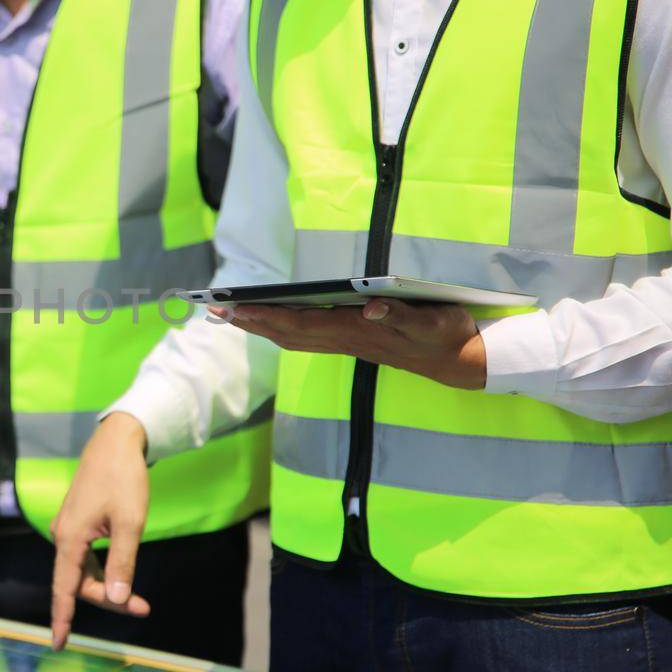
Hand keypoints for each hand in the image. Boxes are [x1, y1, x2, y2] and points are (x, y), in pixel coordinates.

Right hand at [49, 412, 152, 650]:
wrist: (117, 442)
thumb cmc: (125, 479)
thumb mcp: (130, 524)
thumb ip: (122, 564)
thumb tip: (115, 600)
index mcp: (70, 538)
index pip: (64, 588)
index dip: (62, 618)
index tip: (57, 645)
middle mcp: (62, 535)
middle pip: (79, 583)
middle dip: (108, 600)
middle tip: (143, 608)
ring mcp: (68, 528)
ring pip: (83, 571)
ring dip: (107, 588)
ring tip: (138, 601)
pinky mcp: (77, 523)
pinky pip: (85, 558)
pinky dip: (103, 572)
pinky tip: (121, 574)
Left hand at [216, 299, 487, 388]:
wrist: (458, 362)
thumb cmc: (444, 334)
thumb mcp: (431, 321)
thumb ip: (401, 315)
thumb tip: (370, 309)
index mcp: (356, 331)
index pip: (300, 323)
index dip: (266, 316)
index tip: (236, 309)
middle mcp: (345, 339)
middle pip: (286, 333)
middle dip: (250, 322)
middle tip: (214, 310)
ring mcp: (346, 343)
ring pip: (292, 337)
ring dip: (259, 326)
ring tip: (229, 314)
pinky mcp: (351, 342)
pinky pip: (304, 337)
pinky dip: (279, 328)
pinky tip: (266, 321)